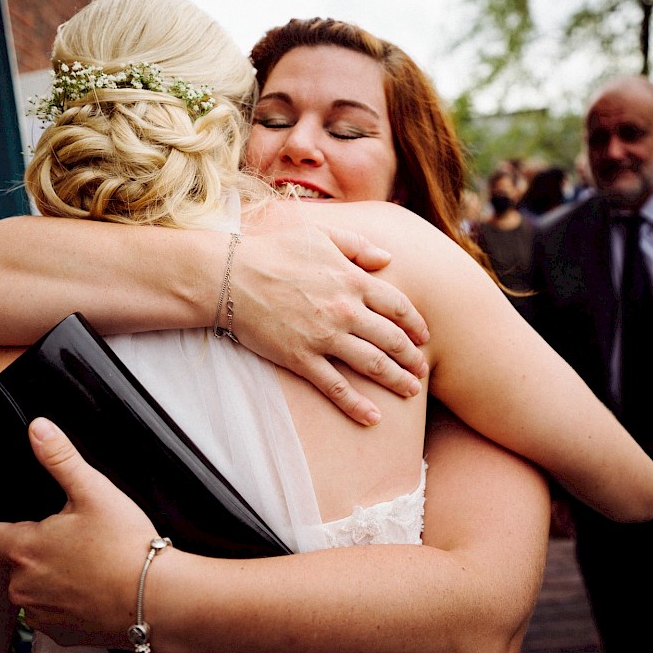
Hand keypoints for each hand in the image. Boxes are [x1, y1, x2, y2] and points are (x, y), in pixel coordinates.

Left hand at [0, 418, 153, 646]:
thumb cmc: (126, 546)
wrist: (156, 597)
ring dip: (49, 578)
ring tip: (88, 564)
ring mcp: (41, 614)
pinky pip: (52, 614)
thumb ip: (60, 458)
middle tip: (73, 539)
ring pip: (32, 590)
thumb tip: (38, 429)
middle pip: (12, 564)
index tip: (32, 523)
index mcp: (23, 549)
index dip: (4, 528)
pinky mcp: (61, 634)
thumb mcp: (94, 491)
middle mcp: (22, 586)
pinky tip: (94, 589)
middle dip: (35, 551)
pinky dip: (68, 603)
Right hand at [232, 223, 429, 425]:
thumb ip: (357, 245)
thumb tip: (388, 257)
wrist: (229, 276)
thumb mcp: (319, 234)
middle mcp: (345, 311)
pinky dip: (357, 405)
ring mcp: (324, 337)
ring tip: (411, 392)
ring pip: (373, 365)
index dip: (416, 324)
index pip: (399, 306)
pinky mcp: (302, 359)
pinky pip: (336, 387)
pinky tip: (373, 418)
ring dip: (396, 380)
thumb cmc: (272, 251)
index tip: (424, 336)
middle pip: (392, 340)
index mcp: (352, 280)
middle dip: (412, 358)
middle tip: (422, 370)